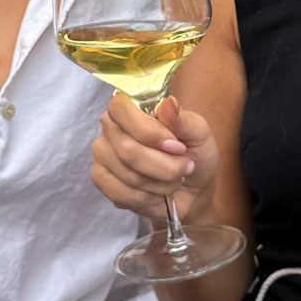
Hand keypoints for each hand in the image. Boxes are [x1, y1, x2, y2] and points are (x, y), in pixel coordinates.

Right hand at [92, 92, 220, 226]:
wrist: (193, 189)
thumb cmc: (194, 154)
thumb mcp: (198, 133)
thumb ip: (183, 119)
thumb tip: (169, 103)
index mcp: (130, 106)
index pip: (121, 109)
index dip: (149, 132)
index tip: (176, 146)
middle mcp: (110, 127)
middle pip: (127, 149)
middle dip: (164, 166)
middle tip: (185, 166)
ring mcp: (102, 153)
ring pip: (128, 174)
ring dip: (160, 183)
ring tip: (174, 179)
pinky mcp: (101, 179)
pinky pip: (122, 193)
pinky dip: (148, 198)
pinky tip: (157, 192)